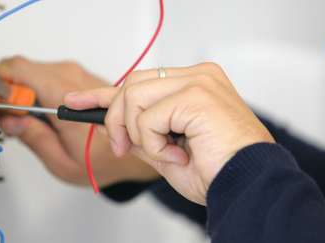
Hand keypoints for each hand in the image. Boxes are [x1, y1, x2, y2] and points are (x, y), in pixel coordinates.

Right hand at [0, 56, 159, 186]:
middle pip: (22, 69)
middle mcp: (71, 79)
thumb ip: (33, 138)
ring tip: (19, 117)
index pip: (18, 70)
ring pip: (33, 71)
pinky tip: (35, 112)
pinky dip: (34, 90)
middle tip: (1, 114)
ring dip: (19, 91)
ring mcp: (76, 75)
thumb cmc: (105, 159)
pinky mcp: (79, 78)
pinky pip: (46, 76)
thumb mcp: (62, 161)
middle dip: (5, 89)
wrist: (136, 147)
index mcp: (64, 98)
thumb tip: (10, 119)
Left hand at [64, 63, 274, 204]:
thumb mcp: (167, 152)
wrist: (247, 186)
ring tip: (165, 153)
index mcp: (194, 85)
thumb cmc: (219, 171)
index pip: (139, 81)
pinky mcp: (196, 95)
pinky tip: (177, 154)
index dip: (103, 93)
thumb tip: (114, 127)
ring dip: (139, 134)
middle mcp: (197, 77)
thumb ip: (143, 134)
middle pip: (131, 84)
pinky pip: (148, 118)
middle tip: (124, 148)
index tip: (77, 101)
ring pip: (134, 96)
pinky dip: (155, 144)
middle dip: (116, 119)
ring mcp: (198, 82)